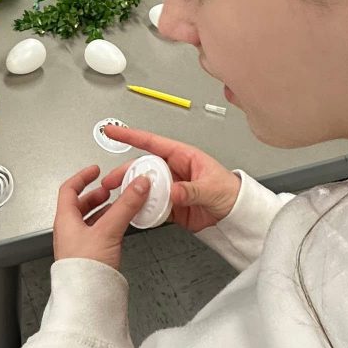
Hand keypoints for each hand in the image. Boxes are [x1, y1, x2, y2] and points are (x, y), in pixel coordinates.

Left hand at [53, 163, 150, 269]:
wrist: (86, 302)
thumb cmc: (85, 269)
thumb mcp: (108, 230)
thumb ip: (125, 205)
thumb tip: (138, 185)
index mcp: (65, 220)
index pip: (69, 189)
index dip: (82, 177)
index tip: (95, 170)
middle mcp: (69, 232)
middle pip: (79, 205)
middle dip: (96, 195)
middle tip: (110, 189)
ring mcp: (78, 246)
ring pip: (89, 220)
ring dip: (103, 210)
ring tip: (118, 205)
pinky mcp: (89, 258)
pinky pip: (97, 234)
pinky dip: (108, 225)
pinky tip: (119, 227)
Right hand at [101, 126, 240, 233]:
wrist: (237, 216)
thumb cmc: (230, 191)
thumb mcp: (212, 187)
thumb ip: (191, 190)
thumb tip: (173, 190)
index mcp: (182, 156)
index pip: (152, 142)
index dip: (131, 135)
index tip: (113, 131)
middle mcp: (173, 170)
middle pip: (143, 166)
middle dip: (125, 171)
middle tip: (111, 180)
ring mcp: (171, 187)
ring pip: (144, 187)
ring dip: (131, 192)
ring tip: (119, 198)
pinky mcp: (171, 205)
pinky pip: (152, 205)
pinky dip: (142, 209)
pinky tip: (135, 212)